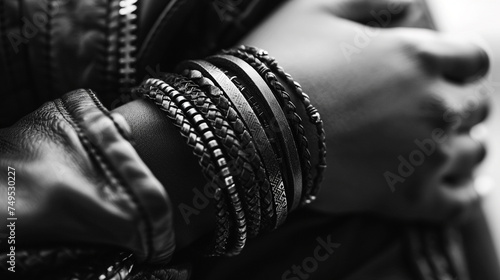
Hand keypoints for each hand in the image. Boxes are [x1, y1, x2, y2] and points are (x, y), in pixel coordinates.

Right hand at [240, 0, 489, 220]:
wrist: (250, 126)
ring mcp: (425, 155)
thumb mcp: (318, 10)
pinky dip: (463, 196)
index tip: (443, 75)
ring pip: (473, 152)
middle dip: (460, 105)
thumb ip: (372, 1)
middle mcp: (434, 105)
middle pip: (475, 106)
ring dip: (463, 146)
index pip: (473, 60)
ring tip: (443, 148)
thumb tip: (412, 6)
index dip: (460, 66)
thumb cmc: (279, 63)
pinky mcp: (407, 198)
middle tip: (434, 112)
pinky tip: (460, 189)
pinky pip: (457, 204)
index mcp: (418, 56)